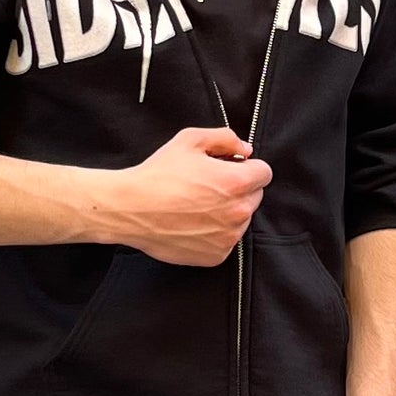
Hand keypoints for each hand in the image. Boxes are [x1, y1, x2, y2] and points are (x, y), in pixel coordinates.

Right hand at [106, 127, 269, 266]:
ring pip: (242, 220)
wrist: (130, 209)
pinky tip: (193, 223)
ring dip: (228, 212)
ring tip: (197, 206)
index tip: (229, 169)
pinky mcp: (216, 256)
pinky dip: (216, 233)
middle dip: (239, 189)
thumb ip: (225, 138)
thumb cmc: (158, 174)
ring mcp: (228, 237)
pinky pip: (227, 240)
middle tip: (208, 187)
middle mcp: (238, 213)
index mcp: (236, 182)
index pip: (264, 173)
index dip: (246, 167)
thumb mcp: (190, 140)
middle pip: (255, 196)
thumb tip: (246, 150)